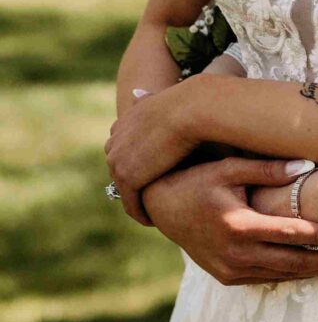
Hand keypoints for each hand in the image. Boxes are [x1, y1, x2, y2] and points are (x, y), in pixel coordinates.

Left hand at [105, 77, 209, 223]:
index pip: (123, 148)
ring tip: (155, 213)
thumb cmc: (197, 105)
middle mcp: (116, 138)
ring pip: (124, 188)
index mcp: (126, 120)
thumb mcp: (172, 104)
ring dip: (138, 201)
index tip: (154, 177)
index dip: (139, 164)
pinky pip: (131, 204)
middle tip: (151, 199)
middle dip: (134, 184)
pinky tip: (155, 221)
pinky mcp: (127, 177)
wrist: (193, 108)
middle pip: (120, 169)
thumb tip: (151, 100)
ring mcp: (118, 159)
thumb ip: (164, 109)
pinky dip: (142, 214)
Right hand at [143, 155, 317, 285]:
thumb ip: (268, 169)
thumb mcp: (229, 168)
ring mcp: (230, 270)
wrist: (160, 207)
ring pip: (284, 275)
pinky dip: (294, 275)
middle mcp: (235, 254)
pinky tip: (317, 270)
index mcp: (238, 226)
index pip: (293, 235)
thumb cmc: (197, 180)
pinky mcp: (227, 277)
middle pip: (295, 263)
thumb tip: (308, 166)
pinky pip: (268, 279)